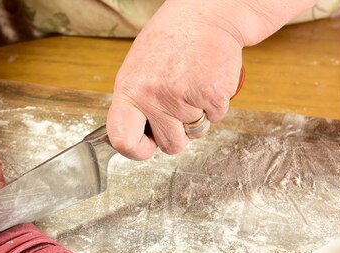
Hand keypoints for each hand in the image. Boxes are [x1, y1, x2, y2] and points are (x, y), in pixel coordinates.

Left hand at [106, 0, 259, 159]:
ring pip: (196, 133)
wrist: (207, 14)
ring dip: (199, 117)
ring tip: (193, 86)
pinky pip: (217, 118)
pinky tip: (207, 81)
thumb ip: (134, 104)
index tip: (146, 145)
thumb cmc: (172, 40)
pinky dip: (216, 105)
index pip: (122, 139)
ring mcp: (183, 98)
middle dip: (179, 133)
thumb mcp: (138, 69)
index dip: (136, 150)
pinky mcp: (212, 96)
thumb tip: (132, 138)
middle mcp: (153, 97)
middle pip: (170, 145)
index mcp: (129, 90)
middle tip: (180, 106)